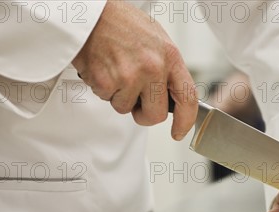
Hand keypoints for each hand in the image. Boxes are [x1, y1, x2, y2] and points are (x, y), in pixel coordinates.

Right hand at [72, 0, 197, 139]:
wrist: (91, 12)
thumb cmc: (122, 24)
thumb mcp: (156, 41)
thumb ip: (166, 69)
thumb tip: (170, 96)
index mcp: (170, 56)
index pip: (187, 98)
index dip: (185, 121)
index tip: (179, 132)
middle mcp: (152, 67)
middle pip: (155, 114)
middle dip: (144, 115)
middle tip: (135, 102)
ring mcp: (129, 76)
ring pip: (125, 108)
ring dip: (118, 95)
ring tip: (115, 69)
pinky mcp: (105, 81)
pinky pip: (105, 98)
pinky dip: (102, 87)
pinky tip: (103, 67)